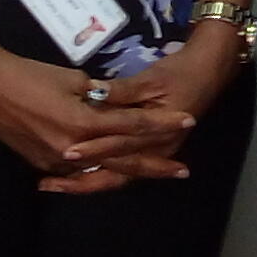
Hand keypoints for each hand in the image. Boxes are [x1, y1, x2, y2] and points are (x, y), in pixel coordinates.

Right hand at [0, 51, 193, 184]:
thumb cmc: (31, 75)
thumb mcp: (73, 80)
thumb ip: (100, 97)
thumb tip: (116, 106)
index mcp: (85, 123)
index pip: (133, 125)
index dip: (162, 123)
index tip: (188, 121)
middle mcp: (75, 150)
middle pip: (124, 160)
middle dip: (155, 164)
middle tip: (182, 169)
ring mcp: (57, 162)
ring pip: (102, 171)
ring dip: (128, 170)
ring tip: (154, 172)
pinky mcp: (43, 164)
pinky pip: (77, 171)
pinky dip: (98, 170)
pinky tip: (114, 171)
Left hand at [43, 29, 239, 193]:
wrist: (209, 72)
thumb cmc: (181, 73)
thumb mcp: (151, 79)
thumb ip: (122, 91)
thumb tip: (93, 94)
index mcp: (156, 136)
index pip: (118, 147)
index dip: (91, 151)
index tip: (64, 154)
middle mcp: (154, 151)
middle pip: (113, 174)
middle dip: (80, 182)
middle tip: (47, 184)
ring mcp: (153, 154)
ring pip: (115, 177)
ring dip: (85, 183)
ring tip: (53, 184)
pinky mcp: (150, 150)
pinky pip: (122, 169)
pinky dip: (98, 174)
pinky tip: (74, 175)